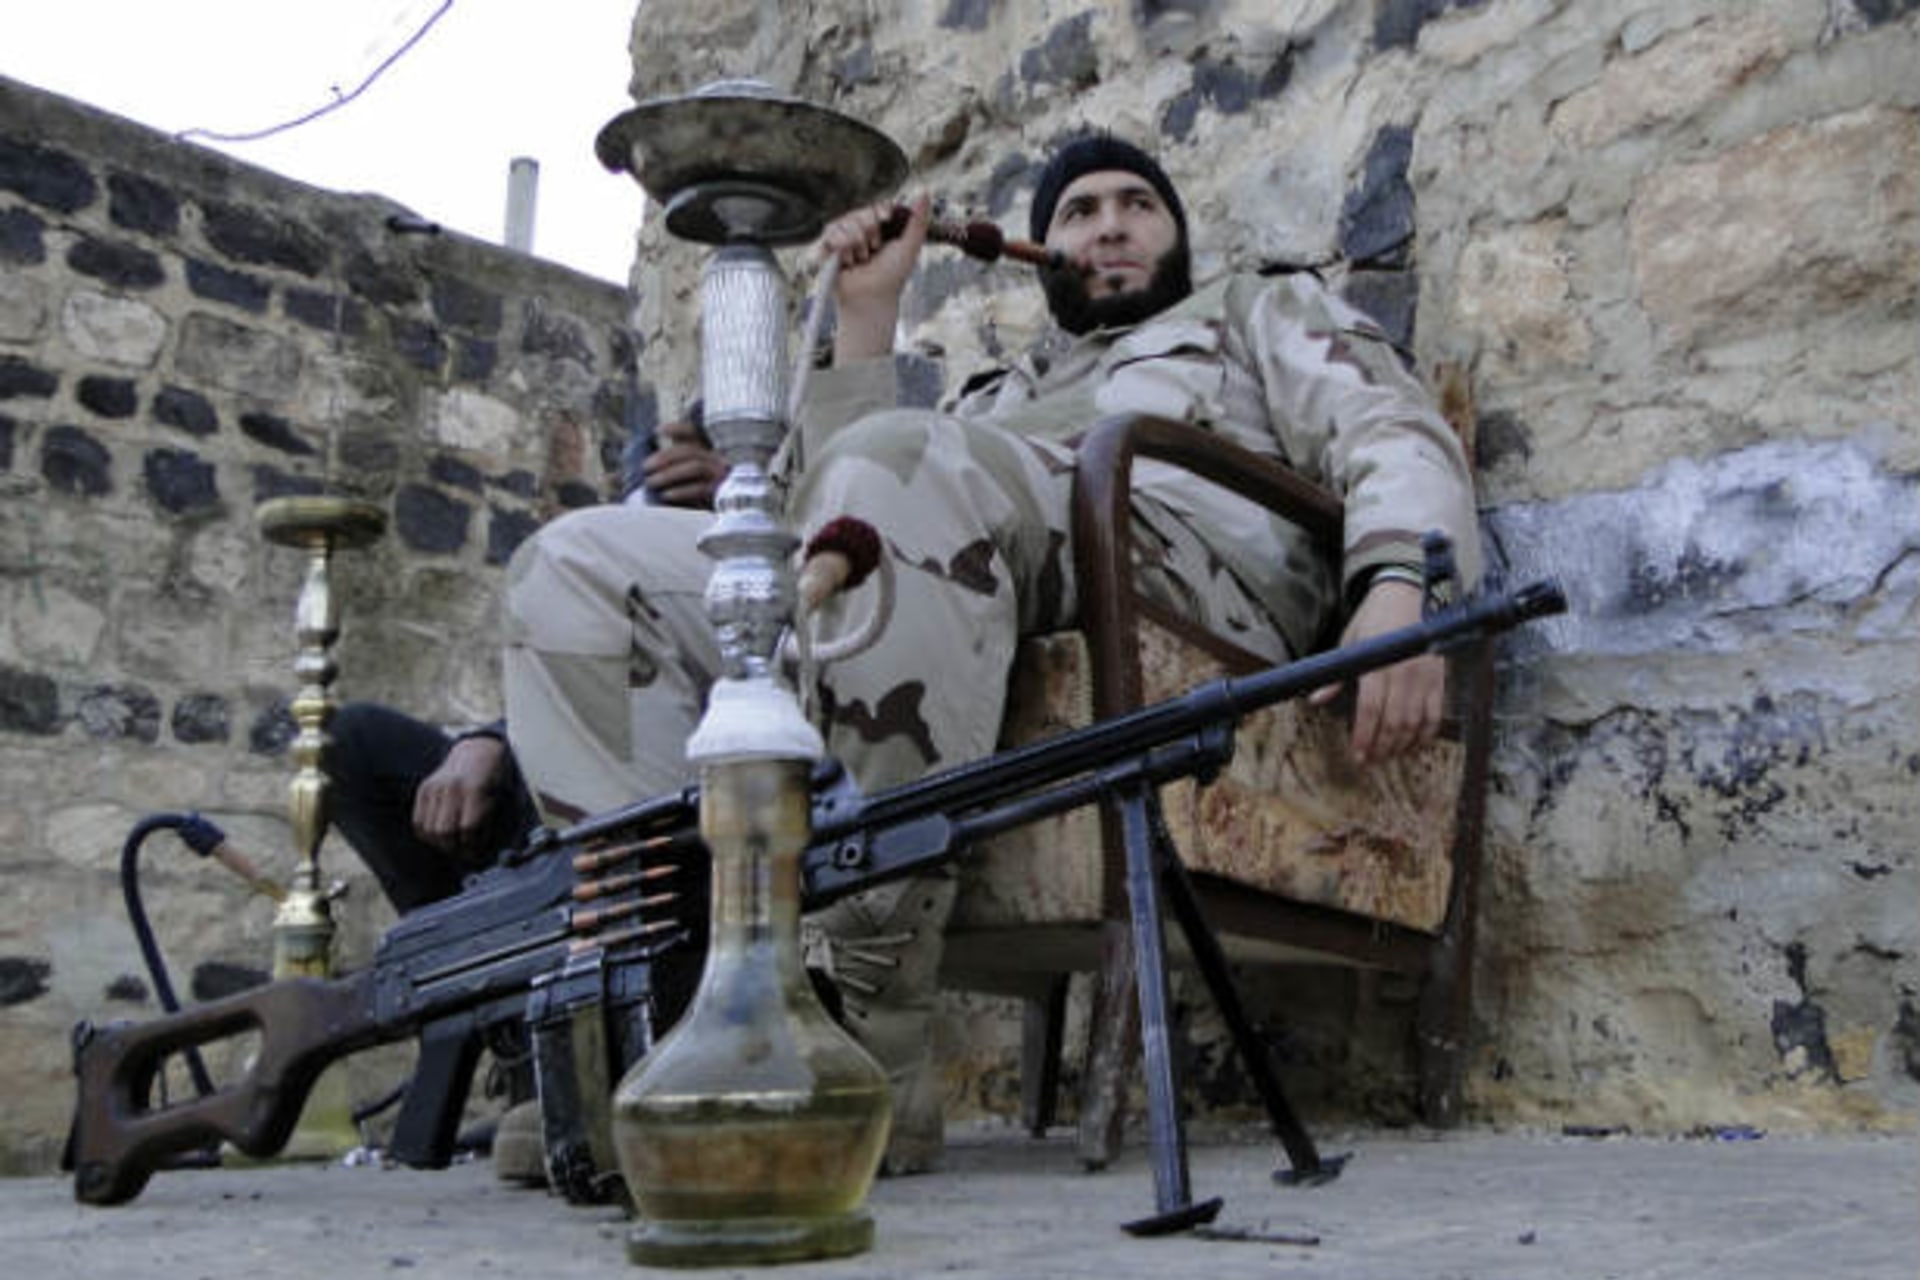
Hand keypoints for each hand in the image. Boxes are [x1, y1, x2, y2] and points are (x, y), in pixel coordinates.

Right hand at [412, 735, 507, 856]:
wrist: (477, 751)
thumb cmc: (493, 778)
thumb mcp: (499, 798)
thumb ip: (488, 823)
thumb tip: (479, 851)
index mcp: (473, 789)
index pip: (467, 829)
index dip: (472, 846)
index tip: (478, 854)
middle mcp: (450, 787)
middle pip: (443, 832)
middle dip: (455, 848)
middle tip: (465, 853)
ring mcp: (434, 787)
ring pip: (428, 830)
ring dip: (440, 843)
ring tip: (454, 844)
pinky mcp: (423, 789)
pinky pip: (418, 821)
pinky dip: (427, 833)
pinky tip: (441, 835)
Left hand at [642, 416, 725, 508]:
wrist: (739, 511)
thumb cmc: (712, 490)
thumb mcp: (700, 470)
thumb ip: (684, 456)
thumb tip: (659, 444)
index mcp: (714, 449)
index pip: (696, 432)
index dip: (677, 429)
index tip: (658, 430)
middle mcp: (720, 458)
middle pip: (690, 451)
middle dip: (664, 457)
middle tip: (646, 467)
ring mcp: (723, 475)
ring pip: (695, 466)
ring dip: (669, 474)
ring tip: (651, 481)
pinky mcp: (723, 492)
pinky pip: (700, 489)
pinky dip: (681, 491)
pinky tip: (666, 495)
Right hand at [819, 193, 929, 361]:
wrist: (872, 298)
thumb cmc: (892, 277)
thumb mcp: (909, 246)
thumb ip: (918, 220)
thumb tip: (925, 192)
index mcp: (878, 230)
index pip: (874, 208)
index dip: (878, 210)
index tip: (885, 217)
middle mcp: (859, 232)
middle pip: (857, 213)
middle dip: (867, 228)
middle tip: (873, 247)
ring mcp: (841, 241)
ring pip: (841, 223)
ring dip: (853, 241)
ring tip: (859, 259)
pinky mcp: (826, 251)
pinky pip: (827, 236)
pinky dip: (838, 247)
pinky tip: (847, 260)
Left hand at [1309, 579, 1444, 765]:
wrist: (1409, 593)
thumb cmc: (1374, 617)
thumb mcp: (1350, 641)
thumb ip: (1337, 675)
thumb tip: (1315, 699)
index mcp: (1378, 664)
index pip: (1370, 709)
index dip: (1364, 736)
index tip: (1358, 755)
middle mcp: (1404, 673)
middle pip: (1394, 722)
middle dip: (1381, 746)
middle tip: (1370, 760)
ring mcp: (1425, 677)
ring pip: (1416, 722)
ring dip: (1402, 744)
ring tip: (1388, 756)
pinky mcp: (1439, 678)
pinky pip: (1436, 714)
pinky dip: (1426, 733)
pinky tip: (1413, 744)